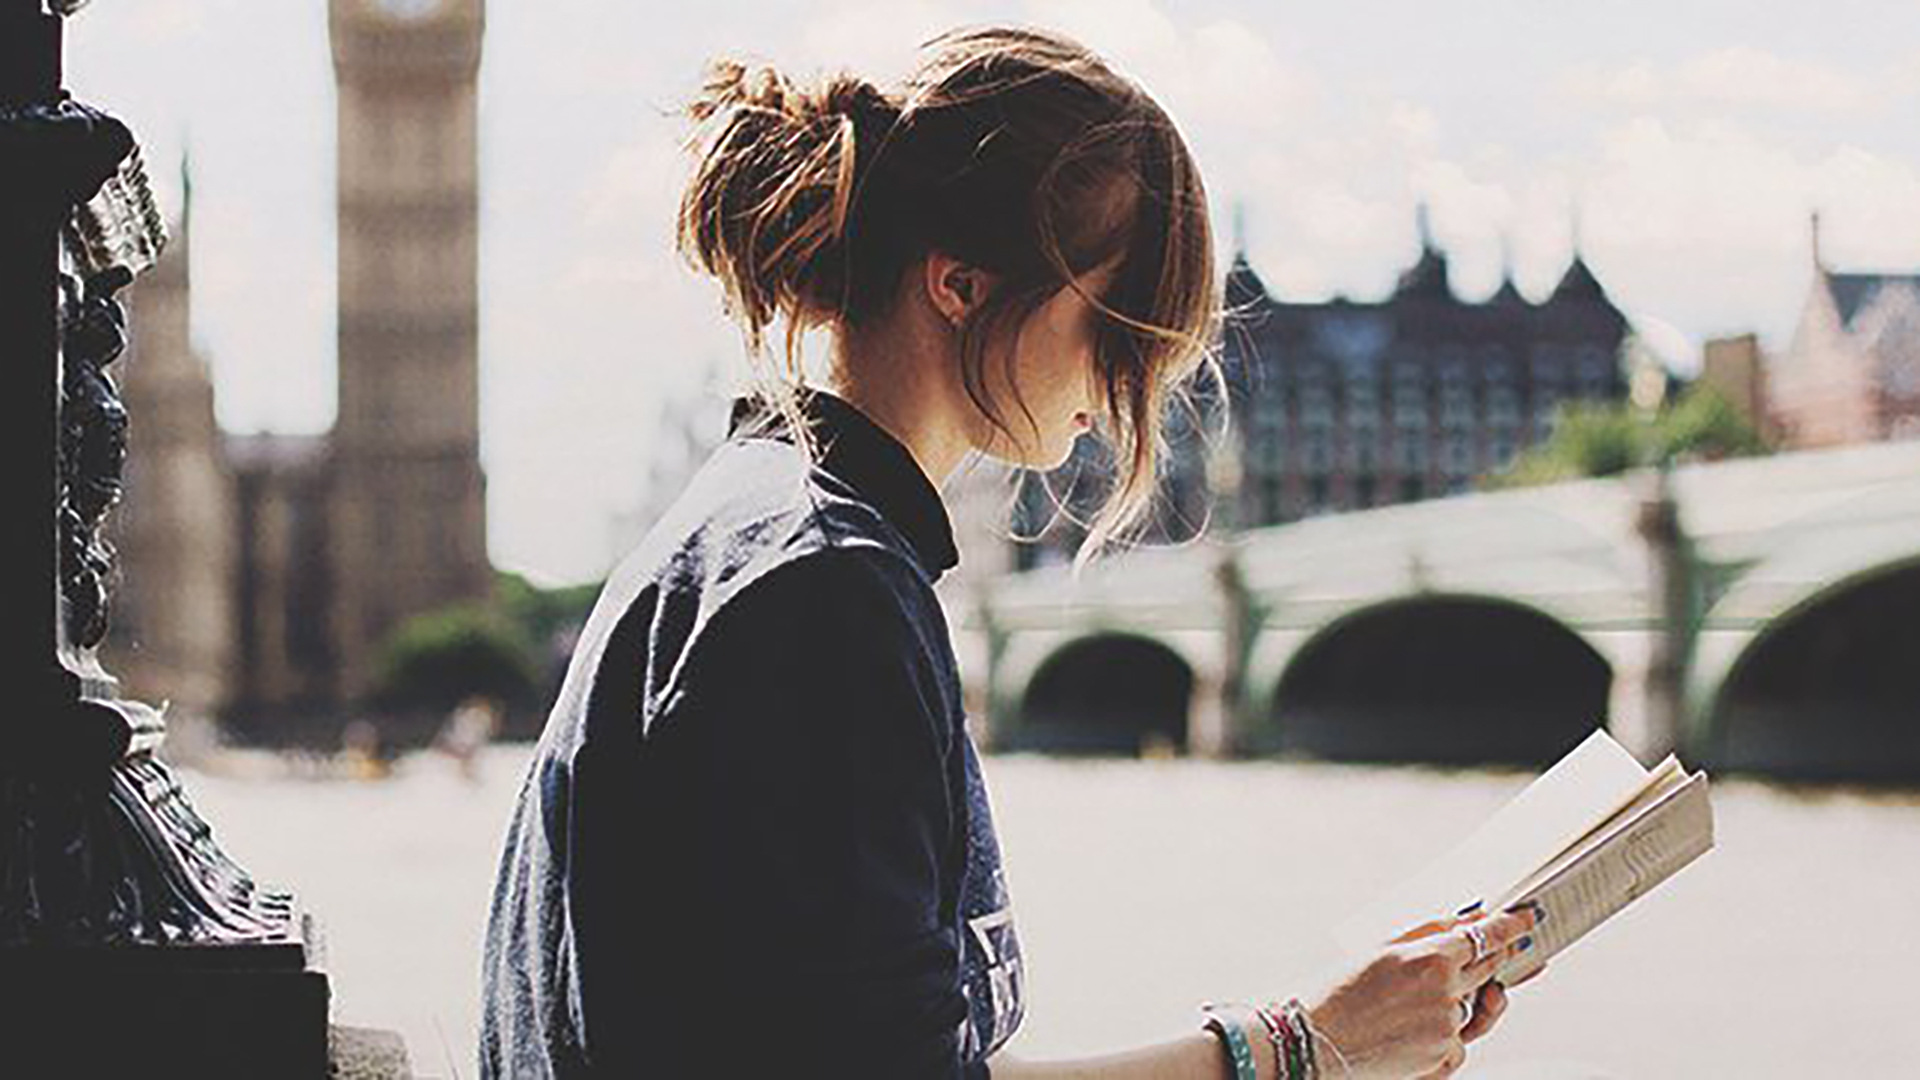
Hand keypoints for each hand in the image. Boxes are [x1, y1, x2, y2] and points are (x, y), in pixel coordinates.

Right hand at [1299, 904, 1538, 1078]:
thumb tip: (1467, 920)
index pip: (1485, 936)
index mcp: (1430, 957)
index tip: (1528, 919)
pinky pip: (1461, 1040)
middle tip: (1504, 947)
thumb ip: (1428, 932)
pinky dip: (1446, 1034)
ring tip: (1428, 997)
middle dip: (1498, 956)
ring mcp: (1448, 1027)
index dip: (1511, 926)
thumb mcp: (1381, 948)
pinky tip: (1413, 1030)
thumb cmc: (1340, 992)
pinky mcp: (1445, 1057)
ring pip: (1475, 1006)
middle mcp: (1446, 992)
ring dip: (1464, 997)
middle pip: (1489, 967)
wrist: (1316, 1043)